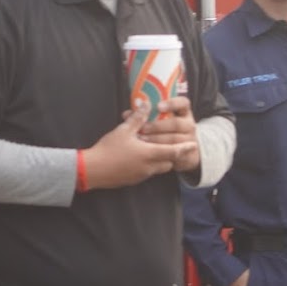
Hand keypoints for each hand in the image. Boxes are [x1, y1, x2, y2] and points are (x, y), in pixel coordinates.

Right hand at [82, 104, 197, 189]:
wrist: (93, 170)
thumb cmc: (109, 149)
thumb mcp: (123, 130)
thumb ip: (138, 118)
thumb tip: (146, 104)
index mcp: (149, 154)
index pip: (173, 152)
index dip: (184, 148)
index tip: (193, 145)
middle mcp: (149, 167)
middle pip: (169, 162)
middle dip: (171, 155)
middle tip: (170, 145)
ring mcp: (141, 175)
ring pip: (158, 168)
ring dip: (159, 160)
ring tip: (152, 149)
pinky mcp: (133, 180)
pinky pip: (147, 173)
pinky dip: (148, 165)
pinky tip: (138, 158)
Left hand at [136, 96, 200, 172]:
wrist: (181, 153)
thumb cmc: (164, 133)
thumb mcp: (157, 122)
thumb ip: (143, 116)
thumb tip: (126, 114)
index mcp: (183, 112)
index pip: (183, 103)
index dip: (172, 104)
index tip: (158, 106)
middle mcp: (189, 124)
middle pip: (177, 123)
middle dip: (158, 126)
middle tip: (143, 128)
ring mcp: (190, 139)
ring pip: (174, 139)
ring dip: (157, 139)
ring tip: (142, 139)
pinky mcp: (188, 154)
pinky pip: (175, 153)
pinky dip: (161, 153)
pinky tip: (149, 152)